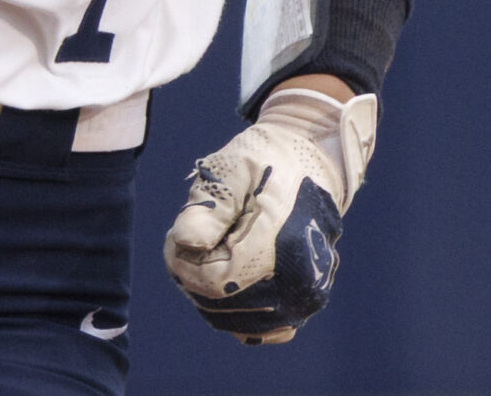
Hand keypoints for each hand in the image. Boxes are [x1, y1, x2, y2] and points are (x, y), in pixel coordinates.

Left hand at [164, 89, 376, 344]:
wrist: (311, 164)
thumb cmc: (265, 163)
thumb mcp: (231, 171)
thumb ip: (207, 207)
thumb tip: (185, 241)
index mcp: (283, 248)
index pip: (212, 284)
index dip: (185, 263)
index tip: (179, 233)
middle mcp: (299, 284)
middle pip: (218, 305)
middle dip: (195, 275)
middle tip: (196, 236)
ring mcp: (304, 301)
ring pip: (231, 319)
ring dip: (211, 291)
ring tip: (213, 248)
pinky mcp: (303, 308)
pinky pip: (254, 328)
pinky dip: (233, 307)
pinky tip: (231, 273)